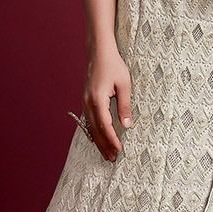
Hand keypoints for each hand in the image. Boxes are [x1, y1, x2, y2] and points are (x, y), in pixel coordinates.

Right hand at [81, 44, 132, 161]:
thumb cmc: (113, 66)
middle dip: (104, 145)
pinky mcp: (86, 101)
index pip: (105, 125)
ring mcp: (85, 102)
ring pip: (91, 127)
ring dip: (98, 141)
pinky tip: (99, 140)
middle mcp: (88, 103)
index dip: (112, 139)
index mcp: (97, 99)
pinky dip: (94, 133)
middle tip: (112, 159)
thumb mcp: (124, 85)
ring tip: (106, 154)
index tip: (119, 150)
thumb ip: (124, 106)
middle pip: (95, 130)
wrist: (98, 52)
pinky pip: (89, 121)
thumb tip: (127, 125)